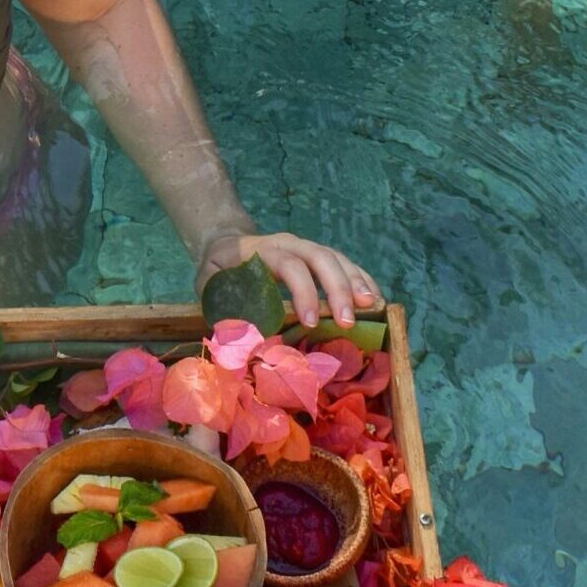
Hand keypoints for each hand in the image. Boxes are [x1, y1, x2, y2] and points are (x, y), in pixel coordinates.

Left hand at [197, 232, 383, 327]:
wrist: (225, 243)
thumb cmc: (218, 270)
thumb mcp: (210, 286)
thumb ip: (224, 308)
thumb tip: (243, 343)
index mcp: (261, 250)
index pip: (288, 264)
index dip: (303, 292)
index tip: (311, 322)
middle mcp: (288, 243)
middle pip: (320, 257)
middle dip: (337, 288)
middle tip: (347, 321)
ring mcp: (306, 247)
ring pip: (336, 258)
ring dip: (355, 282)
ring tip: (371, 308)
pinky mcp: (318, 255)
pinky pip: (345, 263)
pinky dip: (361, 279)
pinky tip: (375, 299)